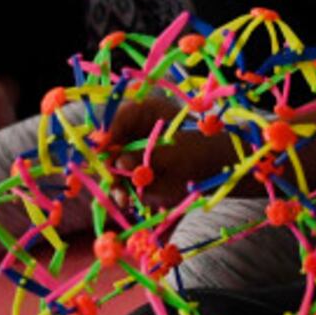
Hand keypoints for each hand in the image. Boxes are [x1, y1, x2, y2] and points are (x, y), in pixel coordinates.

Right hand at [104, 92, 235, 209]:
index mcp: (144, 113)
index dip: (106, 132)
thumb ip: (150, 156)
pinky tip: (127, 201)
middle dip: (107, 163)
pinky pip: (119, 184)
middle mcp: (131, 132)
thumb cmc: (201, 149)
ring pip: (111, 168)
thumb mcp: (179, 150)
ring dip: (114, 183)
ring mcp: (129, 155)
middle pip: (108, 145)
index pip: (118, 117)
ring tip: (124, 198)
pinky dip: (122, 194)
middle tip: (112, 179)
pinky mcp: (132, 176)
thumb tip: (122, 162)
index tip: (101, 147)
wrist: (214, 170)